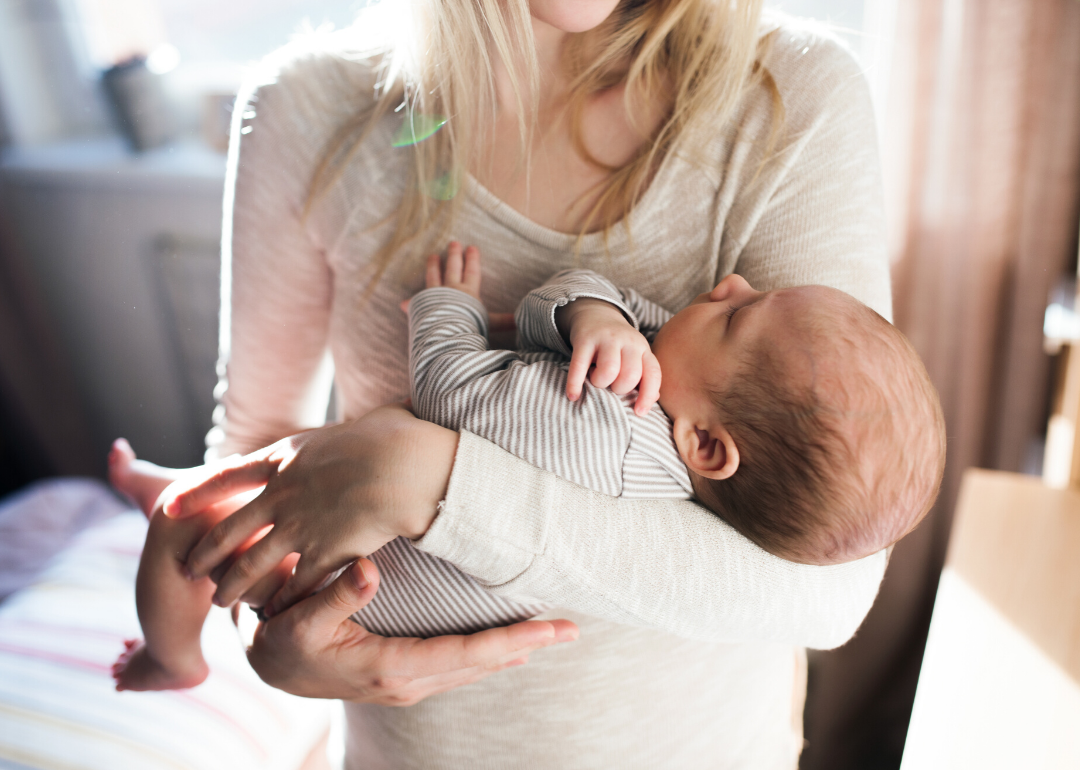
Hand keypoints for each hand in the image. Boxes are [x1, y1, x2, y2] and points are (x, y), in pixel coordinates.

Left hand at [162, 405, 458, 614]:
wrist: (407, 466)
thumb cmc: (393, 437)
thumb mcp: (356, 422)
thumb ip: (350, 433)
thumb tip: (377, 419)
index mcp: (284, 457)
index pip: (227, 476)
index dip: (197, 492)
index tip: (171, 505)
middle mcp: (281, 494)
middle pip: (229, 529)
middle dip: (204, 552)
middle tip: (187, 568)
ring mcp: (299, 525)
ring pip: (252, 565)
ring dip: (232, 587)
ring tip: (219, 602)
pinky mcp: (322, 552)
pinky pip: (293, 583)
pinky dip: (280, 600)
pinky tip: (272, 613)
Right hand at [247, 558, 577, 704]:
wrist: (268, 666)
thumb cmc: (283, 639)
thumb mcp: (302, 619)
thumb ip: (338, 595)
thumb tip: (370, 571)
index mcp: (391, 667)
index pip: (468, 653)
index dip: (513, 639)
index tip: (551, 629)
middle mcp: (408, 681)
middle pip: (482, 663)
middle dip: (529, 646)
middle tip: (573, 629)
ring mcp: (408, 683)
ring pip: (474, 668)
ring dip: (515, 652)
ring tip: (552, 635)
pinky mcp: (405, 677)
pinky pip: (459, 667)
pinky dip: (490, 656)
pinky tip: (509, 650)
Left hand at [401, 241, 514, 346]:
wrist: (449, 332)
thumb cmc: (470, 327)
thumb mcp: (489, 324)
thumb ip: (502, 321)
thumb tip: (520, 321)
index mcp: (469, 293)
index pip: (472, 272)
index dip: (472, 260)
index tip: (472, 248)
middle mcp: (452, 290)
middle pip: (453, 268)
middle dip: (454, 255)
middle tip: (453, 242)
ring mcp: (437, 296)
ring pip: (434, 277)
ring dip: (433, 267)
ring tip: (432, 256)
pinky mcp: (424, 306)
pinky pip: (417, 303)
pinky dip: (411, 305)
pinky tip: (404, 303)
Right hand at [556, 299, 661, 415]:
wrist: (596, 315)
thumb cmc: (617, 347)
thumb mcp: (635, 357)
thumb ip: (644, 377)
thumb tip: (652, 400)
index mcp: (643, 349)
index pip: (652, 373)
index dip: (648, 395)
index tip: (639, 412)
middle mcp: (628, 342)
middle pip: (630, 375)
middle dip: (619, 389)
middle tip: (611, 385)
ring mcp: (606, 338)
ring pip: (609, 370)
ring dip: (601, 383)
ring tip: (595, 378)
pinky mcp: (584, 339)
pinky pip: (579, 365)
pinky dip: (575, 384)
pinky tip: (573, 395)